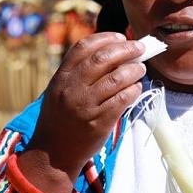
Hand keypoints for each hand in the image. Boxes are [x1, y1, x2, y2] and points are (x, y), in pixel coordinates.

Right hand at [18, 32, 144, 192]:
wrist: (52, 155)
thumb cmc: (60, 119)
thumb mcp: (59, 91)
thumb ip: (79, 72)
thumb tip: (114, 52)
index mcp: (61, 78)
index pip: (84, 47)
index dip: (105, 38)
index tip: (121, 37)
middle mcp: (72, 89)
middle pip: (103, 58)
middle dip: (126, 49)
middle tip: (140, 48)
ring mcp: (86, 106)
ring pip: (117, 78)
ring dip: (134, 69)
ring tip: (140, 68)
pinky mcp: (99, 122)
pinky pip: (123, 99)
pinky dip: (134, 90)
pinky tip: (136, 88)